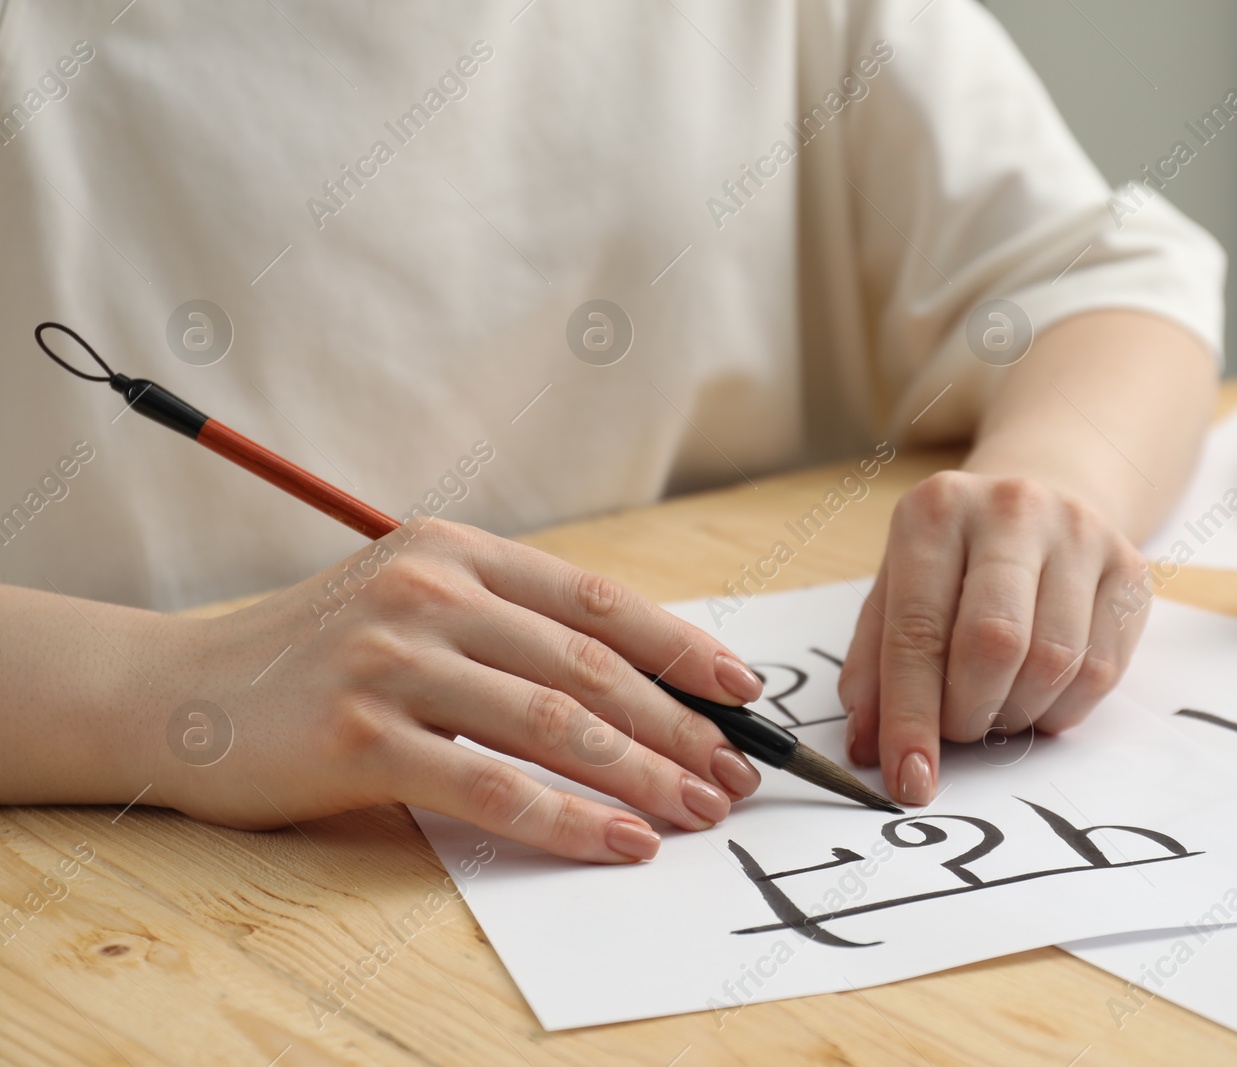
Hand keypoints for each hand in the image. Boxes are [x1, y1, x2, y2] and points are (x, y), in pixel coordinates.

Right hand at [137, 520, 766, 862]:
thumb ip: (506, 627)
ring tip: (696, 813)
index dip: (681, 648)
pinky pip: (491, 786)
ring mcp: (391, 660)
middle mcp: (429, 591)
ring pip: (555, 723)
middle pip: (590, 667)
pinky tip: (619, 843)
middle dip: (678, 729)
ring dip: (642, 776)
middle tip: (734, 775)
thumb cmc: (316, 656)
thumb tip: (634, 682)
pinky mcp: (359, 737)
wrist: (175, 689)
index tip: (743, 692)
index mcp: (455, 552)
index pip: (597, 601)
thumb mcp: (413, 606)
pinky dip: (568, 820)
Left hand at [837, 472, 1148, 805]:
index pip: (917, 631)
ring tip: (996, 704)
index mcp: (936, 510)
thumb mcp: (895, 593)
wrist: (1044, 496)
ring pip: (1054, 663)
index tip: (910, 779)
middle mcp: (1011, 509)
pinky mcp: (1129, 570)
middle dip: (968, 713)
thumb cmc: (955, 561)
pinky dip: (1062, 708)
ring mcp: (1080, 534)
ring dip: (1016, 715)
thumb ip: (875, 666)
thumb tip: (865, 747)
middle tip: (958, 728)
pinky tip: (1039, 693)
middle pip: (994, 643)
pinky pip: (1101, 671)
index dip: (910, 717)